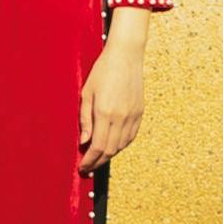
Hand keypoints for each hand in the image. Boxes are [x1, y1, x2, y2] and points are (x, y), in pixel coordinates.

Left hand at [80, 20, 149, 171]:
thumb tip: (84, 142)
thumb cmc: (103, 71)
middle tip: (88, 167)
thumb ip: (85, 119)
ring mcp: (132, 116)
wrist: (126, 56)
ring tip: (97, 158)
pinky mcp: (140, 113)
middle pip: (110, 150)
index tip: (82, 167)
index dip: (89, 160)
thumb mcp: (86, 93)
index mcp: (104, 112)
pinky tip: (112, 146)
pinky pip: (130, 137)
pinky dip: (121, 146)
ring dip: (109, 155)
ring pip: (121, 146)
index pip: (97, 147)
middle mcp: (120, 117)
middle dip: (97, 162)